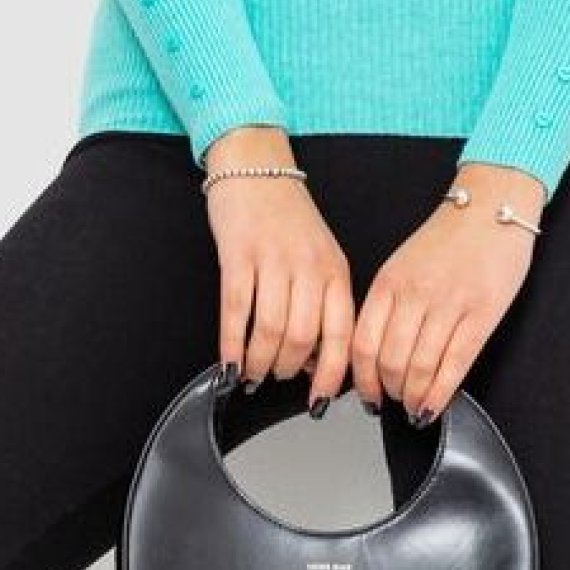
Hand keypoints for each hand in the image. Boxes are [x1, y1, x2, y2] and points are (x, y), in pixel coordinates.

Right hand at [203, 127, 356, 404]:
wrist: (256, 167)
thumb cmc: (288, 217)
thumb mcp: (321, 257)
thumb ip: (324, 304)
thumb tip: (316, 359)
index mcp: (335, 272)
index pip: (342, 335)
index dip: (330, 375)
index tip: (318, 402)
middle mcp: (308, 268)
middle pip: (302, 338)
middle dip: (286, 370)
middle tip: (274, 380)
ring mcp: (273, 261)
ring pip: (270, 330)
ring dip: (258, 361)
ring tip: (250, 372)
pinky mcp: (238, 256)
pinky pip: (236, 311)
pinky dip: (231, 343)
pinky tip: (228, 360)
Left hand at [350, 159, 543, 421]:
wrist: (493, 207)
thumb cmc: (451, 238)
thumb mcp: (403, 264)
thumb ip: (388, 304)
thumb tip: (375, 352)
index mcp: (389, 282)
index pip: (362, 343)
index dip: (361, 379)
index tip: (366, 393)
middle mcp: (415, 294)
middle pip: (389, 361)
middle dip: (389, 391)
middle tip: (394, 400)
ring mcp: (449, 305)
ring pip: (420, 368)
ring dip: (414, 396)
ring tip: (415, 404)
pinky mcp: (481, 314)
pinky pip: (454, 364)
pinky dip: (440, 392)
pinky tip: (435, 404)